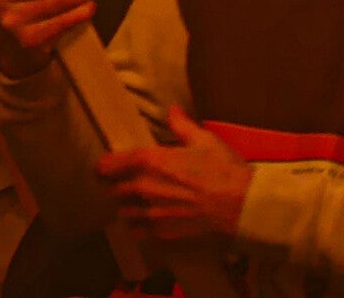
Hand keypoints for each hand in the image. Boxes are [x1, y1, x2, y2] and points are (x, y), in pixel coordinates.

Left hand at [96, 107, 251, 241]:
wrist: (241, 204)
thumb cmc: (222, 169)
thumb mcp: (203, 139)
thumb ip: (181, 125)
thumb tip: (172, 110)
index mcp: (149, 161)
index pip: (110, 165)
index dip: (104, 166)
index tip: (102, 167)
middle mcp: (143, 187)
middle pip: (113, 190)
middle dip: (115, 186)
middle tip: (119, 184)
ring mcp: (151, 213)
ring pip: (123, 212)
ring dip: (125, 207)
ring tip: (131, 204)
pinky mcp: (163, 233)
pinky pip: (138, 231)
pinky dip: (138, 227)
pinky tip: (145, 222)